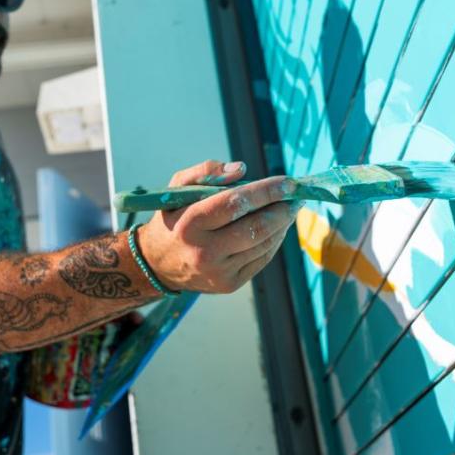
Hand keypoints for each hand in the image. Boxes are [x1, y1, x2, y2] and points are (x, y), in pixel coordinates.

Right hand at [136, 159, 301, 293]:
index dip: (266, 191)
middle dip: (282, 209)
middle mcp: (204, 251)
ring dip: (282, 224)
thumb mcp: (177, 188)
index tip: (288, 183)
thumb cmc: (174, 219)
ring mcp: (218, 271)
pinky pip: (262, 259)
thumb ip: (206, 172)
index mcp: (190, 223)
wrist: (159, 264)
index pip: (235, 203)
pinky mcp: (230, 284)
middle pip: (256, 227)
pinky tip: (278, 227)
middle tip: (296, 196)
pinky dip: (275, 240)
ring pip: (263, 244)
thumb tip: (242, 170)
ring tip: (289, 209)